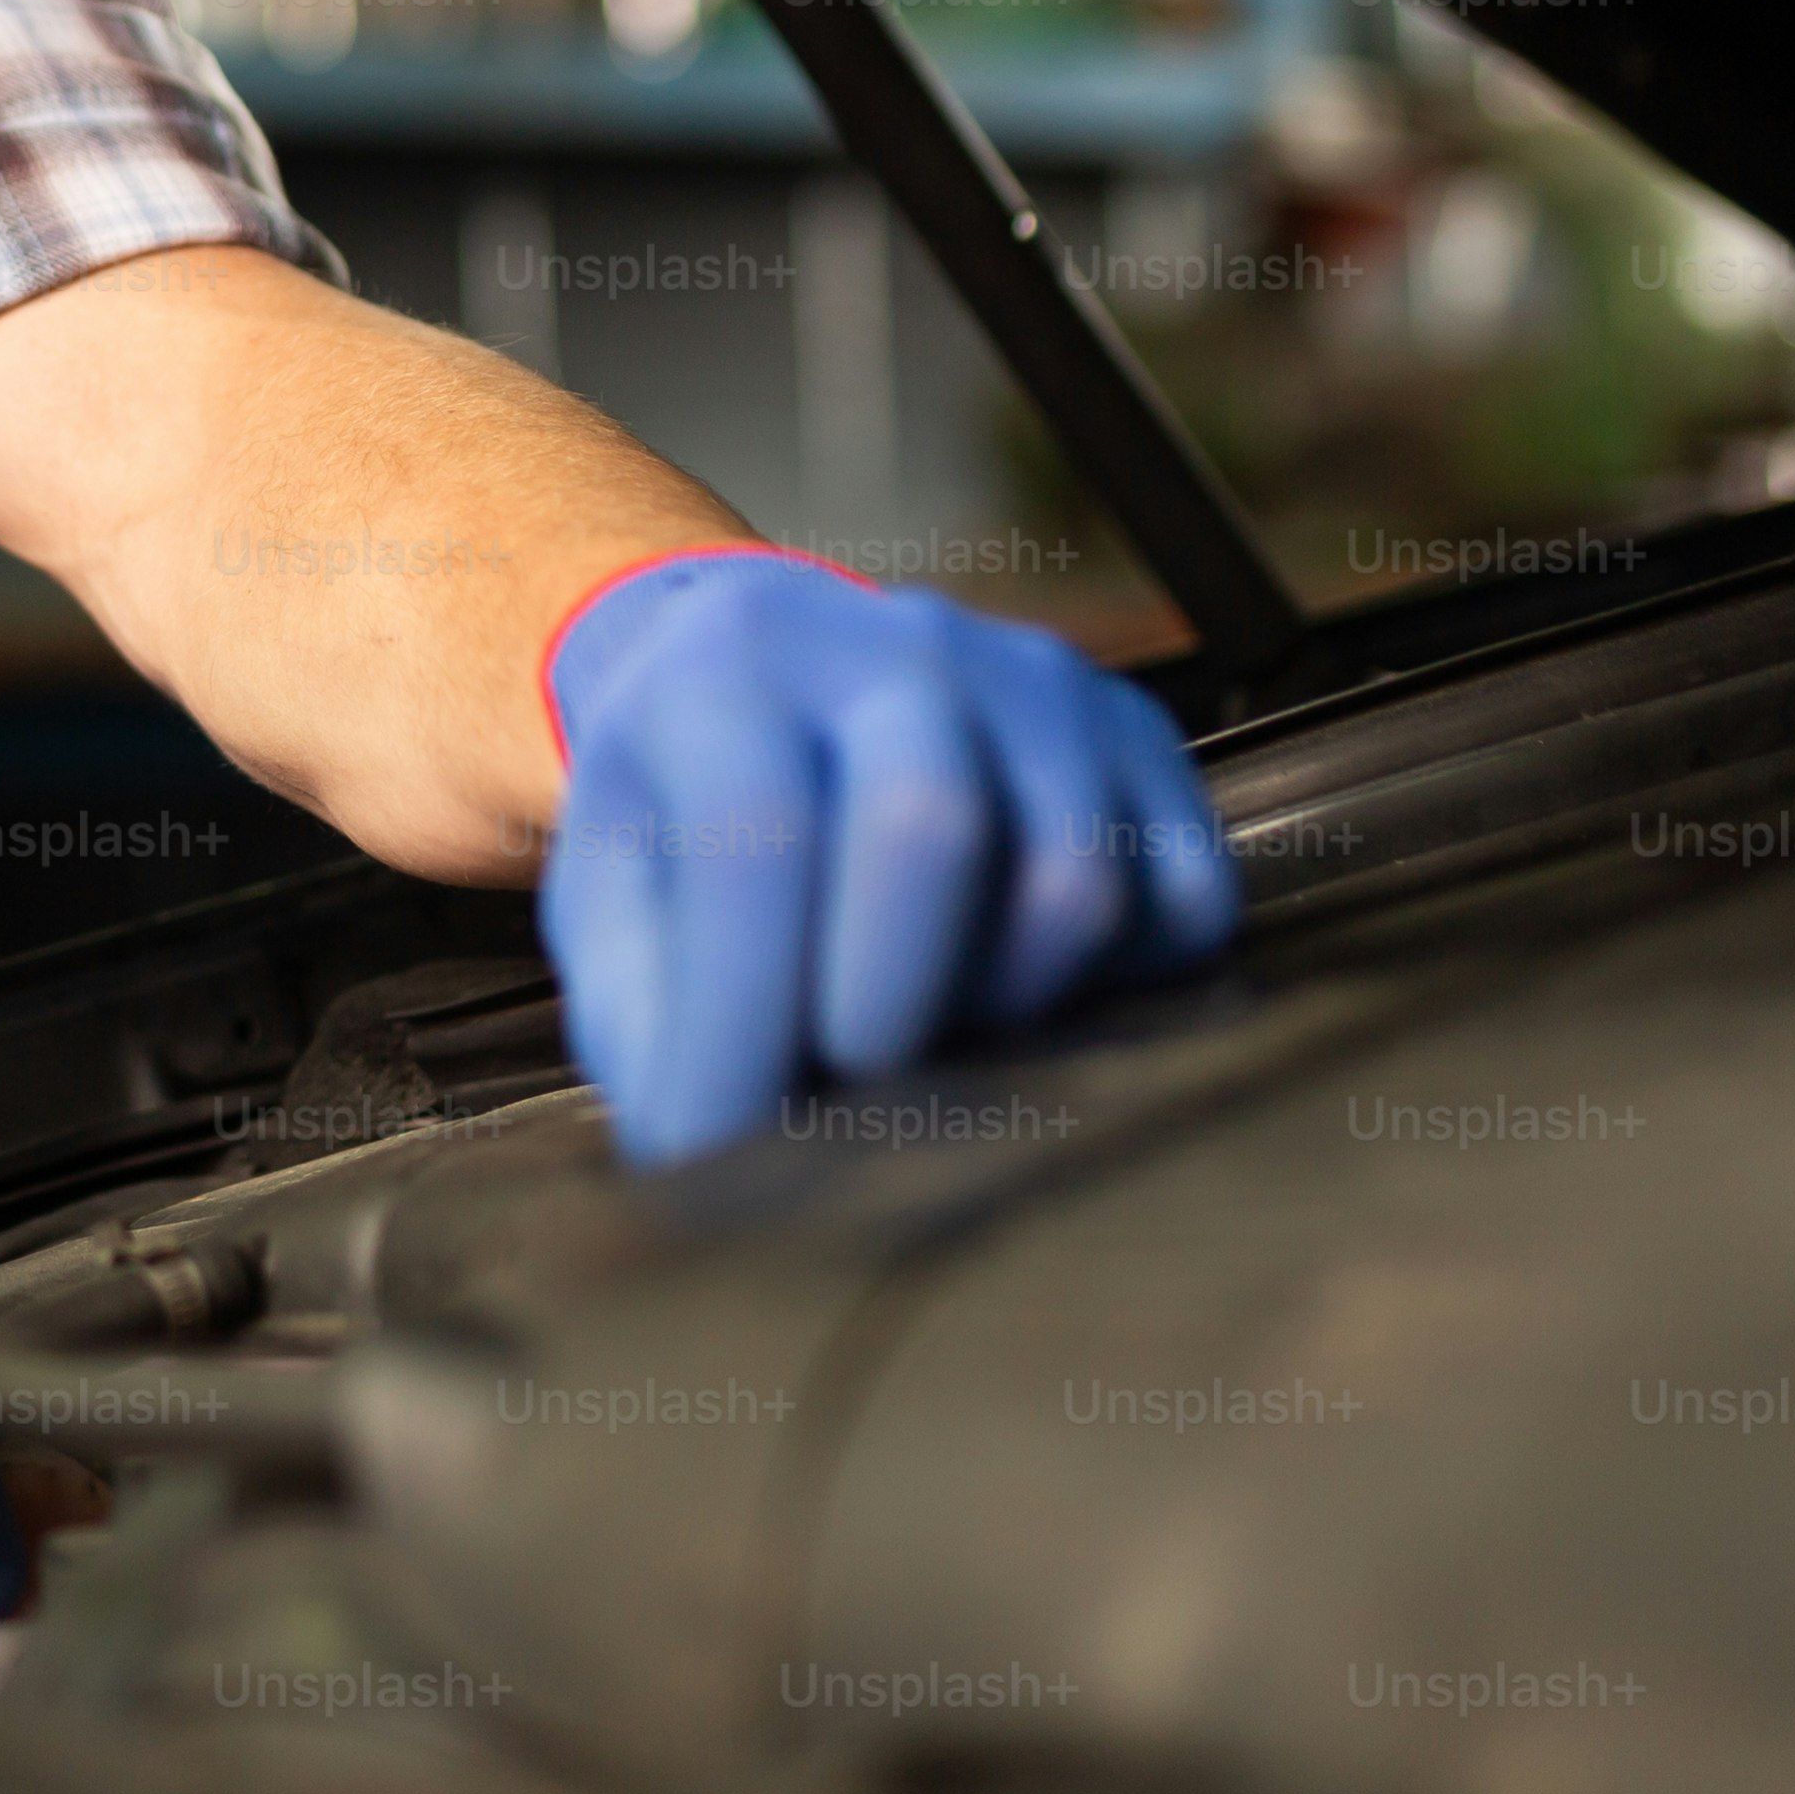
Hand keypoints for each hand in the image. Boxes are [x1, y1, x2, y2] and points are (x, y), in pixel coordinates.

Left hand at [538, 547, 1238, 1164]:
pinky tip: (1014, 979)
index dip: (739, 1016)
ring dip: (994, 1007)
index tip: (713, 1142)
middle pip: (930, 827)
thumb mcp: (613, 888)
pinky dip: (1111, 986)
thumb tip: (695, 1148)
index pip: (755, 839)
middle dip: (881, 1005)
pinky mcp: (1139, 735)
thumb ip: (639, 1012)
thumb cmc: (687, 804)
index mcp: (734, 668)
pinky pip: (1180, 902)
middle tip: (838, 1072)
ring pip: (1074, 884)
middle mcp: (899, 646)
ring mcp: (1036, 681)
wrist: (775, 668)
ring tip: (919, 1019)